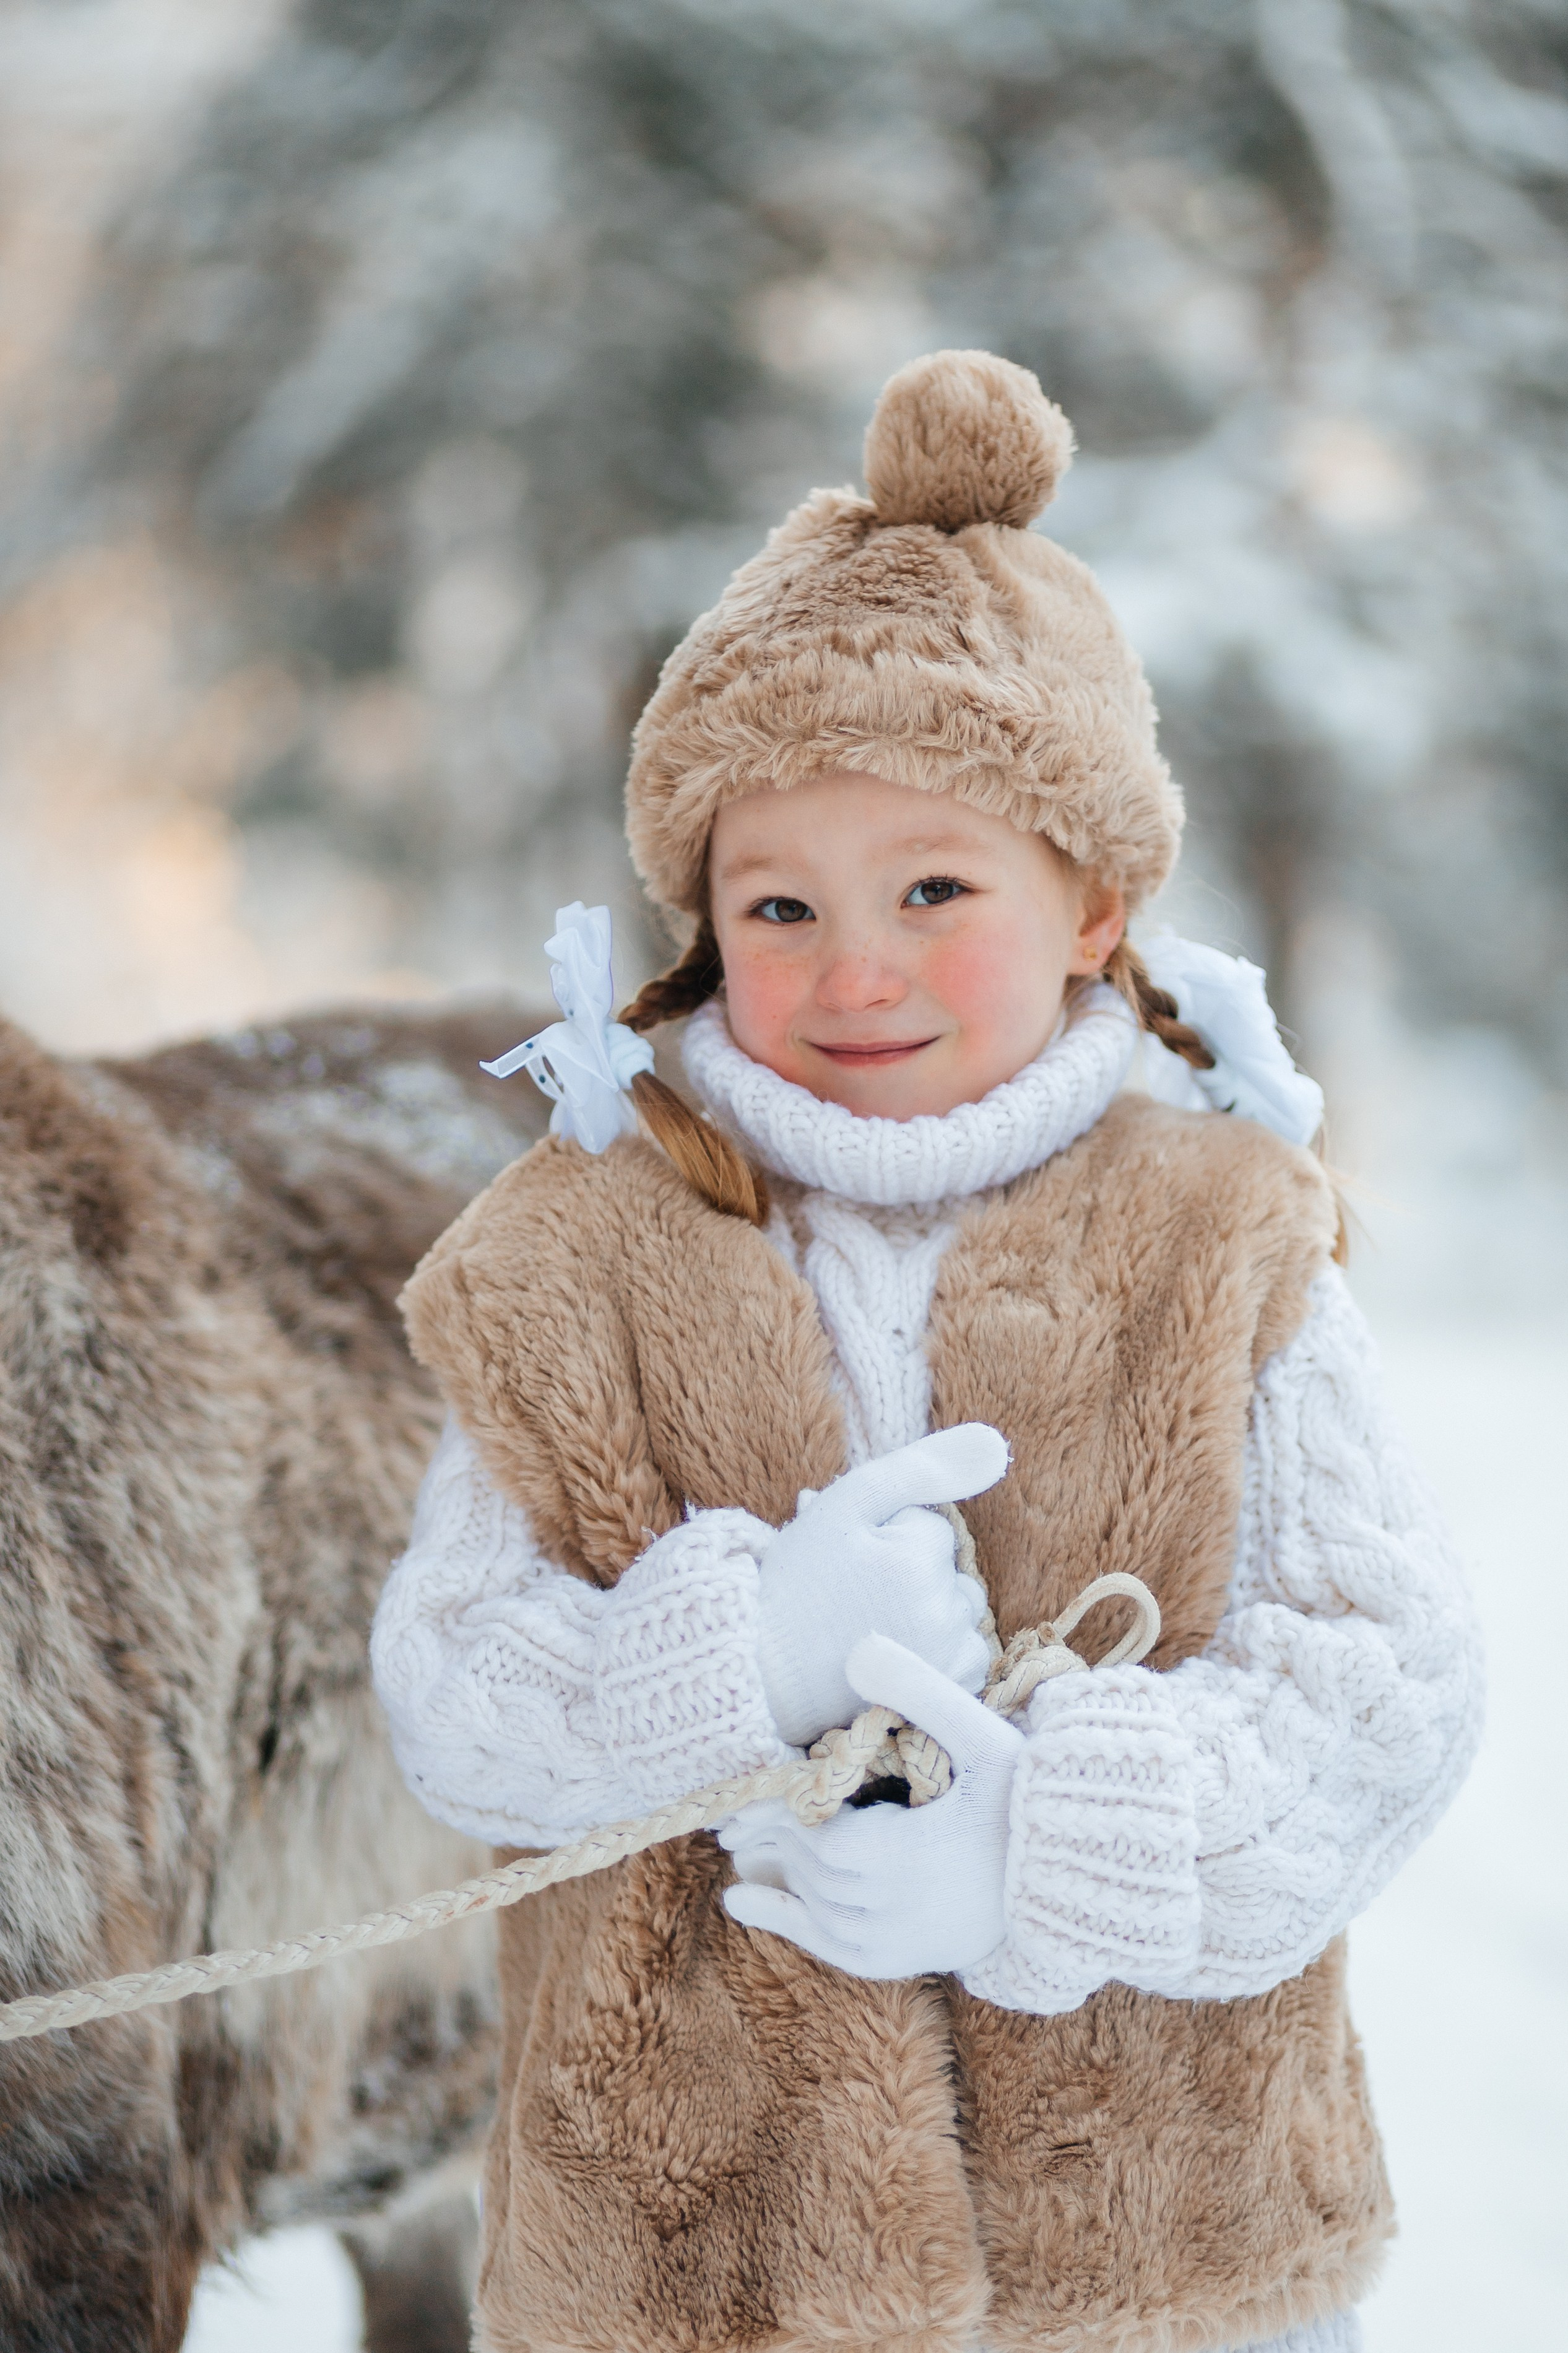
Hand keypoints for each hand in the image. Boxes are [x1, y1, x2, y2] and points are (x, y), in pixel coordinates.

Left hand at [721, 1635, 1023, 1978]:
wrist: (1070, 1879)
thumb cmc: (1025, 1801)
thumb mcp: (978, 1735)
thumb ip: (918, 1690)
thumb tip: (857, 1648)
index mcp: (900, 1855)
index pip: (815, 1831)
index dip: (785, 1803)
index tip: (767, 1774)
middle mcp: (888, 1908)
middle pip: (807, 1866)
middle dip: (774, 1831)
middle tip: (739, 1801)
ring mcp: (892, 1941)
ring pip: (812, 1902)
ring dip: (777, 1868)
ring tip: (739, 1837)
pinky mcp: (898, 1960)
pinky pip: (825, 1946)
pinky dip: (782, 1923)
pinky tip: (738, 1901)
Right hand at [754, 1424, 1006, 1747]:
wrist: (764, 1677)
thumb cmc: (798, 1585)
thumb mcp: (847, 1506)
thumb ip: (921, 1468)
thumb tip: (995, 1442)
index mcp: (918, 1558)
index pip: (930, 1526)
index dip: (887, 1538)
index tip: (848, 1563)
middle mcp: (943, 1609)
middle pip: (948, 1568)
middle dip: (911, 1573)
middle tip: (854, 1598)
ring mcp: (951, 1656)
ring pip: (960, 1607)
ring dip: (928, 1610)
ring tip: (872, 1628)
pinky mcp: (952, 1691)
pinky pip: (969, 1653)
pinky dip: (941, 1651)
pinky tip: (897, 1654)